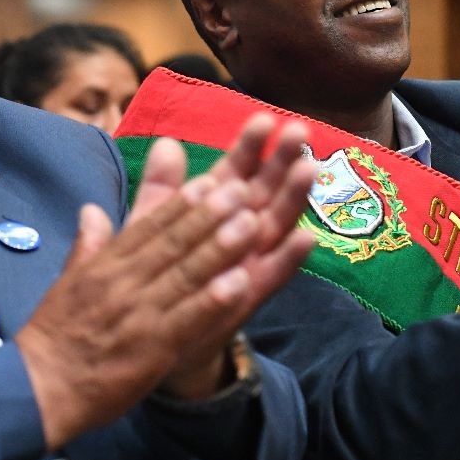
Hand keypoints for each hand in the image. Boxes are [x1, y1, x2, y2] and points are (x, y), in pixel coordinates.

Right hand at [14, 113, 315, 448]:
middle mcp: (124, 283)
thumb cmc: (53, 336)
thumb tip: (92, 208)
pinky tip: (241, 283)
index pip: (149, 228)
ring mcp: (139, 314)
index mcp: (105, 266)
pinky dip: (214, 300)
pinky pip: (188, 319)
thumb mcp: (66, 282)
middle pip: (173, 243)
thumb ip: (87, 244)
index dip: (182, 204)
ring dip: (221, 248)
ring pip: (185, 275)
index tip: (211, 181)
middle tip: (242, 189)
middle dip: (210, 215)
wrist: (36, 390)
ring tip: (252, 223)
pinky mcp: (151, 348)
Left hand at [157, 116, 317, 399]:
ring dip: (293, 201)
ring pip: (274, 227)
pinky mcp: (247, 298)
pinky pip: (271, 277)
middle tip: (301, 132)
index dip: (248, 147)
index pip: (235, 172)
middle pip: (263, 193)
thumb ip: (161, 191)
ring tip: (308, 170)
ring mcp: (246, 265)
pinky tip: (308, 238)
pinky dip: (288, 259)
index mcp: (213, 213)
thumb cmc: (155, 278)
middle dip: (282, 162)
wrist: (150, 341)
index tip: (264, 119)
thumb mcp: (152, 229)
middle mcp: (237, 235)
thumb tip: (166, 144)